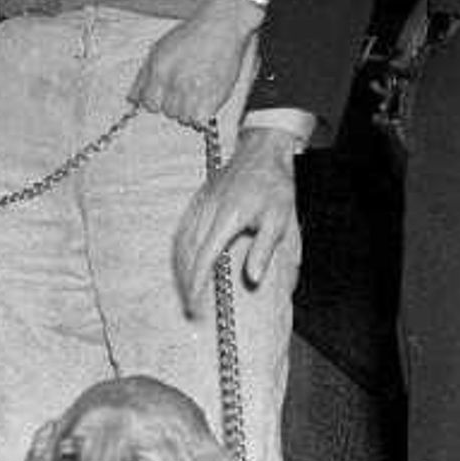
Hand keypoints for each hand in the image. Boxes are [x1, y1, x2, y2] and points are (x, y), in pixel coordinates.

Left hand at [129, 0, 256, 129]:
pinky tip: (207, 97)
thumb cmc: (191, 36)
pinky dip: (204, 113)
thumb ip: (142, 78)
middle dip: (174, 103)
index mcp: (159, 70)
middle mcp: (176, 82)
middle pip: (168, 112)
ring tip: (197, 91)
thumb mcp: (159, 49)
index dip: (157, 101)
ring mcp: (196, 91)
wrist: (222, 26)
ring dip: (190, 110)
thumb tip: (132, 102)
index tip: (166, 94)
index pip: (149, 104)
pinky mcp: (215, 97)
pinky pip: (202, 119)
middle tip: (186, 87)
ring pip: (185, 118)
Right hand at [174, 128, 301, 317]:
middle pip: (189, 252)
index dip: (197, 282)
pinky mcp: (198, 200)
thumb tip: (252, 279)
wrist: (262, 153)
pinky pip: (183, 229)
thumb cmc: (275, 187)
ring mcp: (201, 204)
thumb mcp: (279, 220)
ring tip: (186, 291)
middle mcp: (209, 211)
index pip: (205, 256)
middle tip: (190, 307)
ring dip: (181, 268)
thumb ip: (264, 249)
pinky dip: (180, 250)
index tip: (195, 303)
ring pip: (182, 241)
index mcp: (228, 217)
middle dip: (186, 282)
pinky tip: (183, 263)